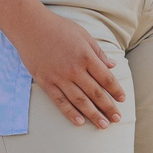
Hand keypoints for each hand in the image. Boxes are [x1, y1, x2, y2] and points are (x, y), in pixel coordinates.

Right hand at [17, 9, 124, 128]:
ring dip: (93, 114)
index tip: (122, 99)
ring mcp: (59, 77)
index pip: (106, 78)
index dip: (116, 90)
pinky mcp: (45, 82)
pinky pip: (60, 101)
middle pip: (95, 93)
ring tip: (103, 125)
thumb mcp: (83, 35)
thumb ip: (98, 52)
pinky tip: (80, 122)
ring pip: (80, 101)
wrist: (30, 27)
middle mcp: (74, 69)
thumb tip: (113, 65)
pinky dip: (70, 113)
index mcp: (86, 56)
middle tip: (117, 119)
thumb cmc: (59, 28)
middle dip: (108, 107)